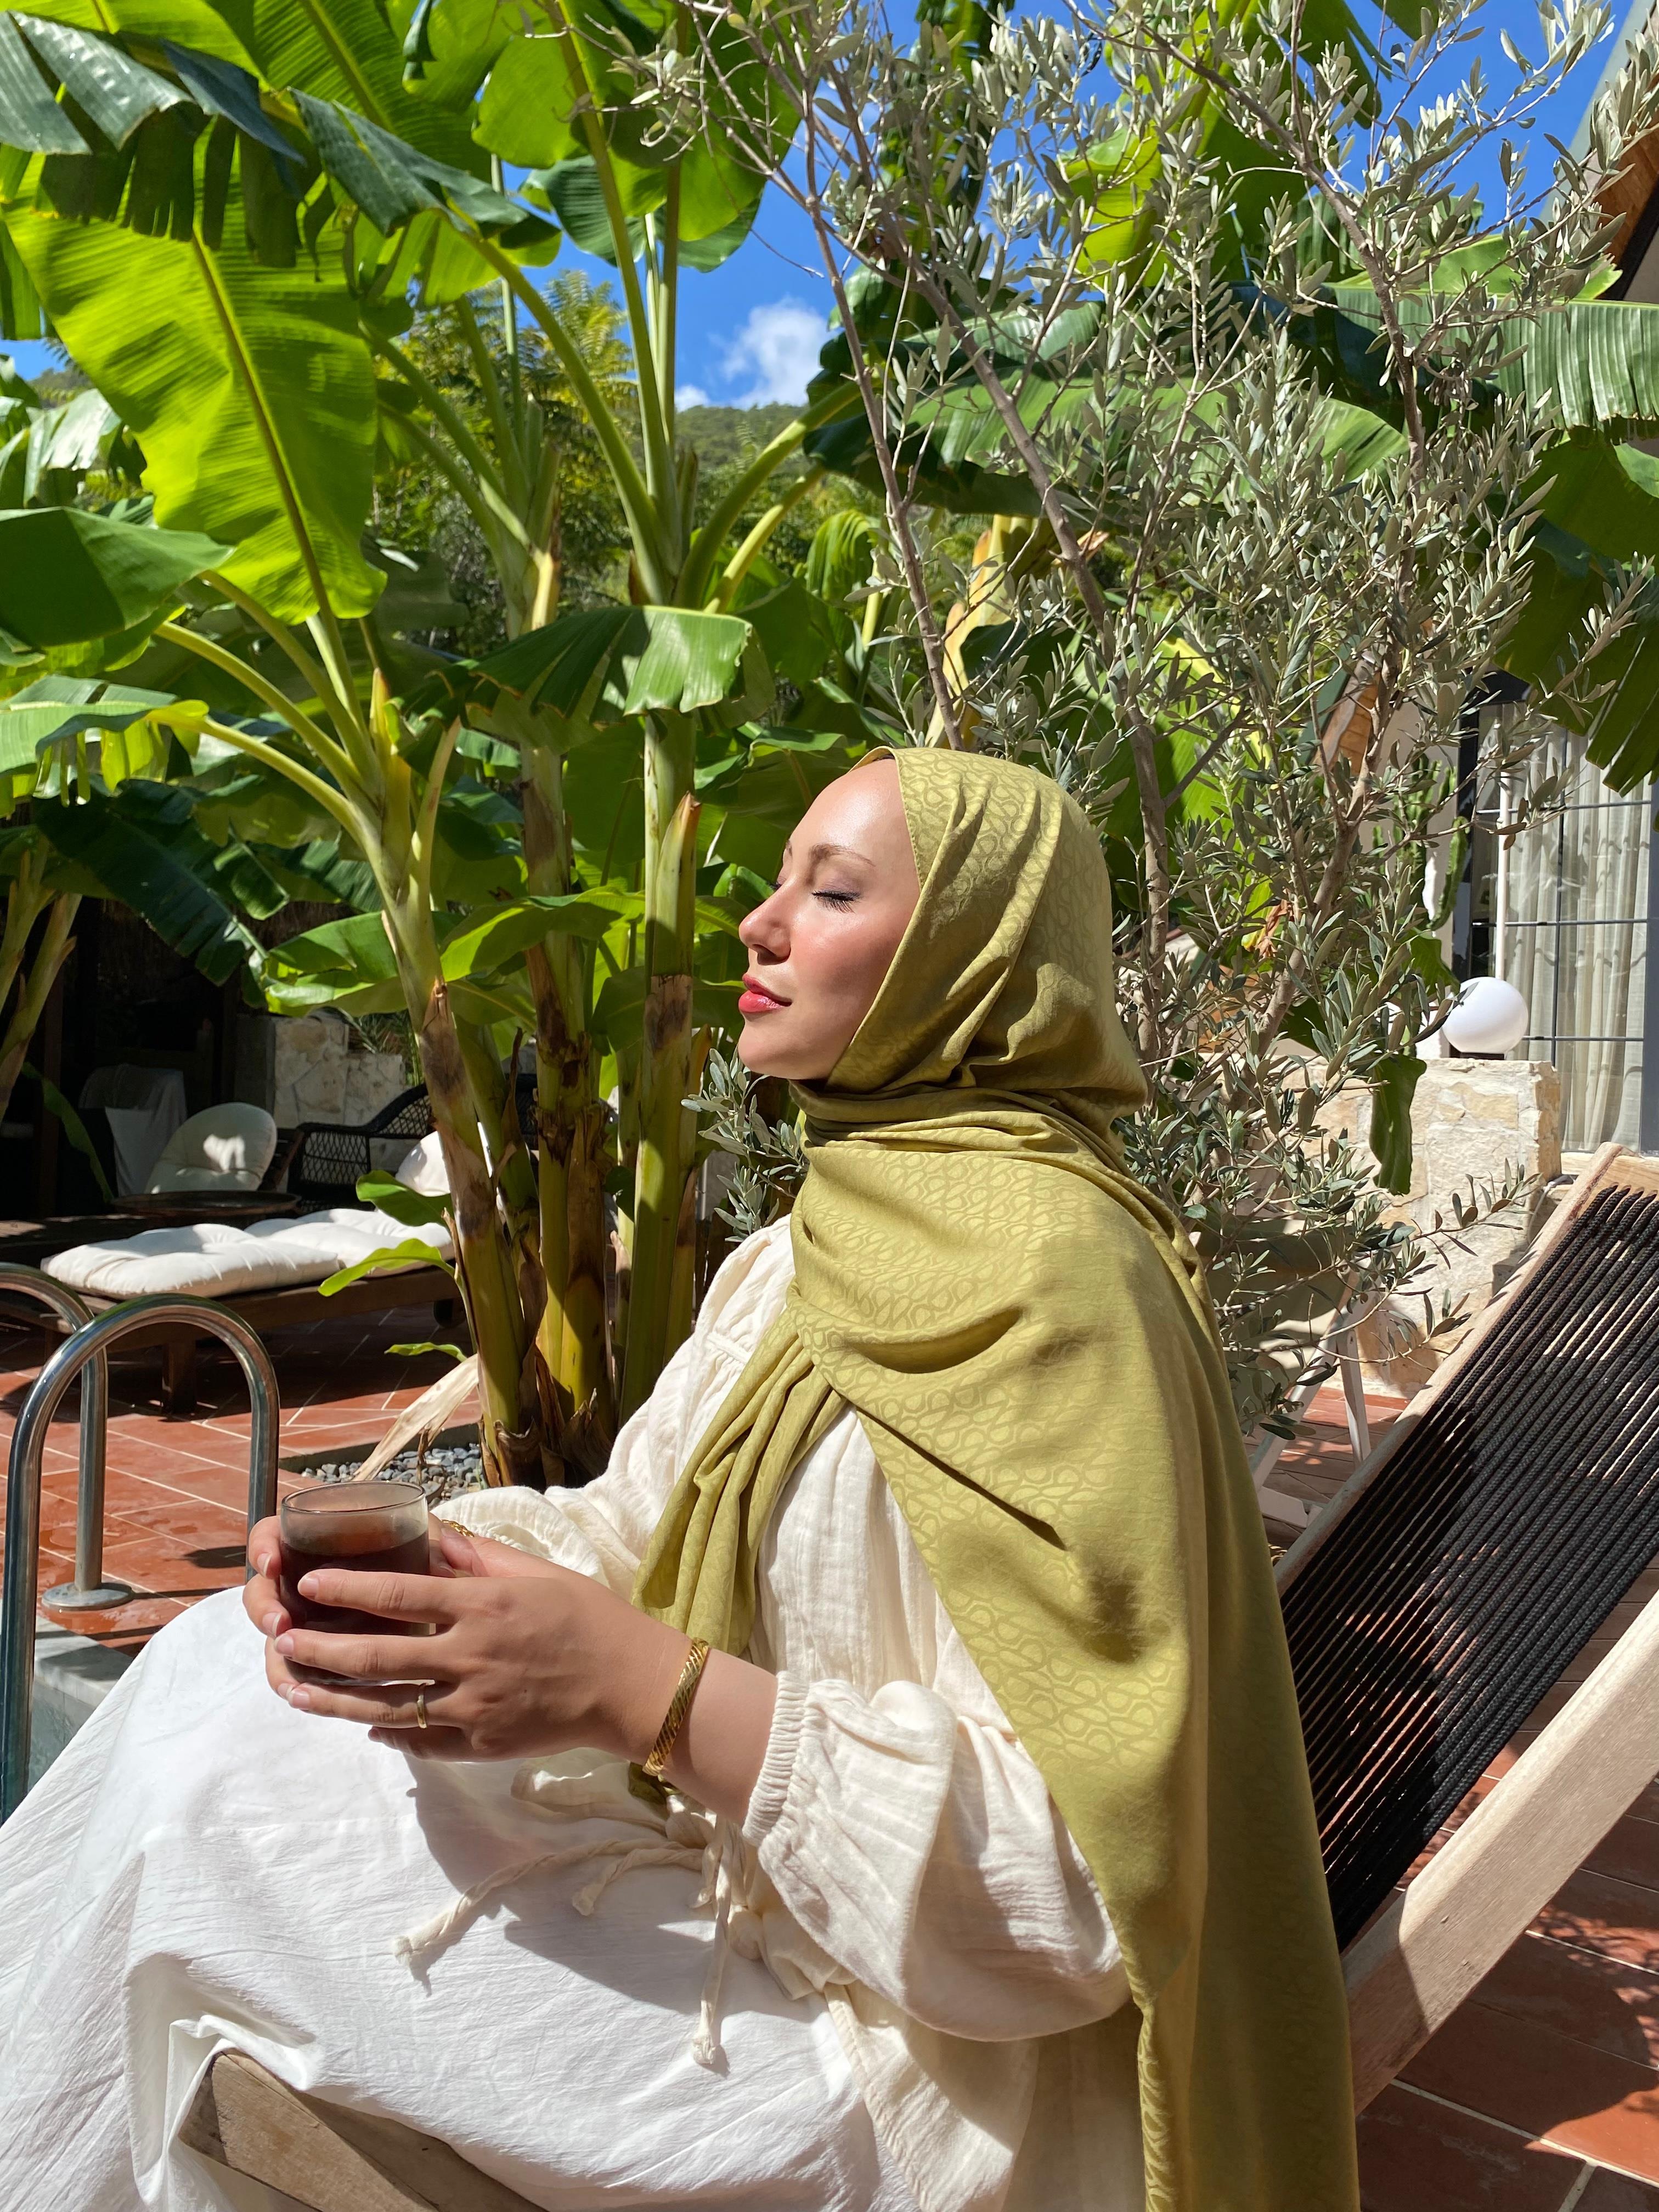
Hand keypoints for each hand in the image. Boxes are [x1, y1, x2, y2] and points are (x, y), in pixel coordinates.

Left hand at [244, 1512, 779, 1819]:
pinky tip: (361, 1724)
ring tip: (295, 1690)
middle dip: (323, 1647)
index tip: (308, 1582)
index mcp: (483, 1605)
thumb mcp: (534, 1573)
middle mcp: (472, 1655)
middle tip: (283, 1641)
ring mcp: (474, 1705)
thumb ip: (475, 1557)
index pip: (399, 1593)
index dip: (348, 1588)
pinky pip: (422, 1740)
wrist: (632, 1685)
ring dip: (335, 1698)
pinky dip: (388, 1732)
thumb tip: (428, 1534)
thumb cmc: (587, 1618)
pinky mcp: (481, 1743)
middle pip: (380, 1655)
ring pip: (388, 1704)